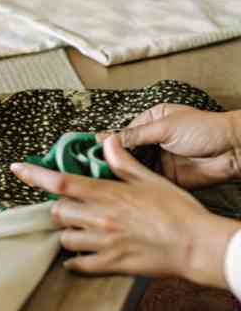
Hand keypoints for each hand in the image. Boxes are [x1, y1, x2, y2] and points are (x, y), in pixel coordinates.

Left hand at [10, 135, 238, 287]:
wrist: (198, 246)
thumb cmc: (178, 211)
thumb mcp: (150, 180)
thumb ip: (122, 163)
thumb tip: (106, 142)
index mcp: (107, 194)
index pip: (60, 181)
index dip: (34, 174)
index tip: (16, 168)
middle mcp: (99, 218)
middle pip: (57, 212)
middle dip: (60, 209)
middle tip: (72, 208)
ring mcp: (103, 243)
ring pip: (65, 238)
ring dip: (68, 233)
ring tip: (80, 230)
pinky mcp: (111, 264)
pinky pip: (79, 264)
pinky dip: (74, 261)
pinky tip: (78, 258)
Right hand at [99, 104, 240, 188]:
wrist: (233, 150)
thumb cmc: (205, 129)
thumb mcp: (164, 127)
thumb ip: (134, 135)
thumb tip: (105, 139)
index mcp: (148, 122)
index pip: (119, 134)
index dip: (103, 143)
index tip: (84, 151)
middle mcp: (150, 142)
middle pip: (122, 152)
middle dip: (107, 160)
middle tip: (88, 169)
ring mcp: (158, 161)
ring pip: (131, 168)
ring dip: (118, 173)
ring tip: (98, 179)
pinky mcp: (166, 178)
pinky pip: (145, 182)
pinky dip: (133, 185)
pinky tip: (118, 188)